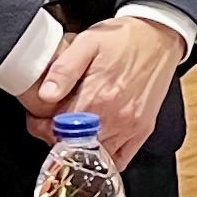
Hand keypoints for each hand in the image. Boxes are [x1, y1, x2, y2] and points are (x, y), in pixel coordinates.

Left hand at [24, 13, 183, 158]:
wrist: (158, 36)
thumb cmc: (123, 39)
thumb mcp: (87, 43)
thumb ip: (64, 70)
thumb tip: (46, 95)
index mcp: (97, 97)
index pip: (58, 128)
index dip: (41, 125)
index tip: (37, 117)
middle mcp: (115, 117)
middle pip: (74, 145)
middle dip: (56, 136)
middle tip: (51, 121)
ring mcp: (130, 127)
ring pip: (95, 156)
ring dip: (78, 147)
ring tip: (72, 129)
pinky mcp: (142, 131)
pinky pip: (119, 160)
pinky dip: (103, 157)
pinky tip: (94, 143)